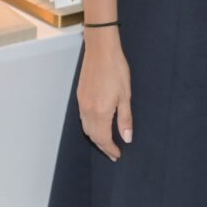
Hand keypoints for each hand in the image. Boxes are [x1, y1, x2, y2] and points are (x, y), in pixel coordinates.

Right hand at [75, 30, 132, 160]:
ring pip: (86, 128)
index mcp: (100, 112)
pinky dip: (90, 127)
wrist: (100, 50)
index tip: (117, 155)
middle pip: (92, 136)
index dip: (110, 149)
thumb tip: (127, 138)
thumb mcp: (125, 95)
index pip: (103, 139)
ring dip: (95, 138)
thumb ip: (125, 119)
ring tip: (106, 142)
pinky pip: (83, 118)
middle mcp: (88, 110)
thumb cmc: (116, 70)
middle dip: (102, 146)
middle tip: (113, 153)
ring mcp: (81, 103)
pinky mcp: (80, 96)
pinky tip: (98, 125)